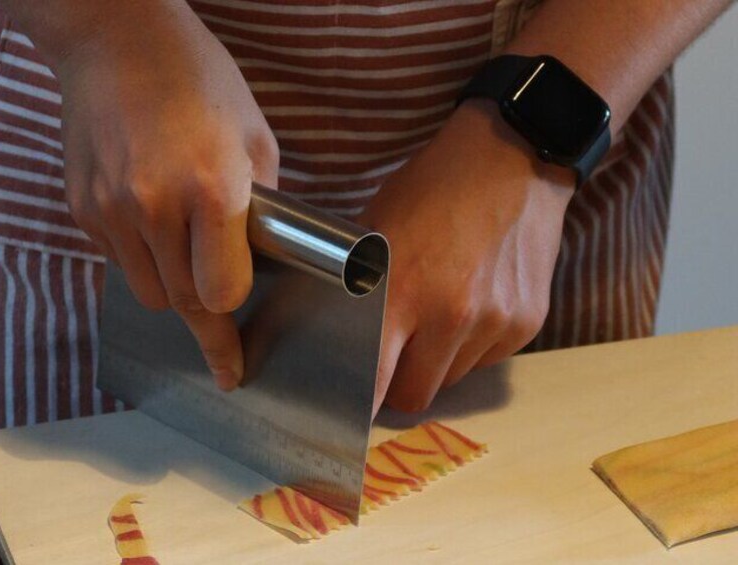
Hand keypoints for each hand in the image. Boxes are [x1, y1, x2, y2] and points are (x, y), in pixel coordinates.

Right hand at [54, 4, 278, 389]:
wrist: (115, 39)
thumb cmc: (197, 79)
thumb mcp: (254, 137)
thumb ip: (261, 208)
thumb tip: (259, 259)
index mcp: (211, 188)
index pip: (220, 294)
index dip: (231, 327)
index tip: (236, 358)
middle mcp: (155, 206)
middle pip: (182, 304)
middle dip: (206, 316)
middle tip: (222, 327)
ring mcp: (111, 209)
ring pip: (146, 292)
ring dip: (172, 287)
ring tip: (185, 248)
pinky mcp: (82, 207)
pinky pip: (116, 261)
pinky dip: (140, 258)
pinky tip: (152, 218)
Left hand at [360, 100, 573, 412]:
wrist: (514, 158)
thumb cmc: (431, 189)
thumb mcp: (374, 228)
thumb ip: (357, 288)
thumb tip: (330, 335)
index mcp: (402, 291)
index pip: (372, 384)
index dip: (356, 407)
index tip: (345, 411)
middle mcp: (452, 316)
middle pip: (413, 396)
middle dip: (397, 383)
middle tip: (393, 350)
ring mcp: (495, 322)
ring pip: (451, 379)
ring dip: (437, 362)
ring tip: (438, 311)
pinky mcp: (527, 324)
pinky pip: (486, 359)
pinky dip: (472, 344)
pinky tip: (473, 299)